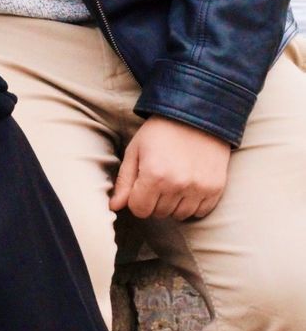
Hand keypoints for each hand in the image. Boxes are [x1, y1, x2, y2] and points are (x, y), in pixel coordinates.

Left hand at [110, 116, 231, 220]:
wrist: (196, 115)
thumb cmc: (160, 131)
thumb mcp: (136, 149)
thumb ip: (124, 180)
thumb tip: (115, 207)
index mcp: (154, 174)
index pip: (139, 210)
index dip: (137, 198)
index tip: (142, 183)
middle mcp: (177, 185)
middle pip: (159, 213)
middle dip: (155, 199)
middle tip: (160, 176)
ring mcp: (198, 188)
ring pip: (179, 215)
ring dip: (174, 203)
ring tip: (175, 178)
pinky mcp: (215, 189)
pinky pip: (199, 212)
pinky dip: (192, 203)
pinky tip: (189, 183)